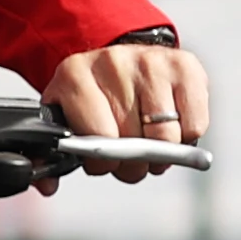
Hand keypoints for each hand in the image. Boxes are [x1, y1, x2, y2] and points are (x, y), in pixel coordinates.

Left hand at [47, 40, 211, 175]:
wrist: (122, 53)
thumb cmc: (94, 92)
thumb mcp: (63, 112)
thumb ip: (49, 151)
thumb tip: (46, 186)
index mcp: (73, 74)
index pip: (97, 136)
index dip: (102, 162)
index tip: (102, 164)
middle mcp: (112, 63)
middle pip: (132, 140)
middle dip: (130, 163)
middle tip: (127, 161)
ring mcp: (151, 62)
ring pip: (166, 137)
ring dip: (160, 155)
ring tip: (149, 148)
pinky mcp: (186, 67)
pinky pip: (194, 126)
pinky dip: (185, 138)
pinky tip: (170, 128)